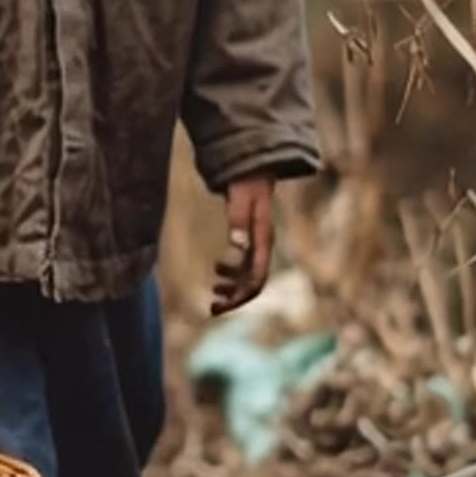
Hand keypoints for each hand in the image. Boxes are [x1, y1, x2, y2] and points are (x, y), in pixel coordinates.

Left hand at [211, 173, 275, 315]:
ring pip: (250, 276)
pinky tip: (218, 270)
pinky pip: (246, 264)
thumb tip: (237, 246)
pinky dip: (233, 273)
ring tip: (213, 293)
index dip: (240, 295)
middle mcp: (263, 244)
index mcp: (263, 239)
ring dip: (233, 288)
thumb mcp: (240, 198)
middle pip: (255, 283)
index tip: (220, 304)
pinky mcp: (252, 239)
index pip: (257, 277)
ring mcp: (258, 242)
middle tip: (212, 309)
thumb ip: (239, 220)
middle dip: (234, 298)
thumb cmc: (246, 181)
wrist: (254, 167)